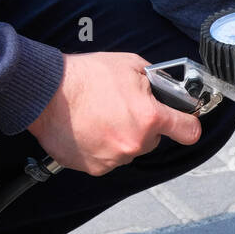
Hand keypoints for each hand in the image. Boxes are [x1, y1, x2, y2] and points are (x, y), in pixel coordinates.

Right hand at [27, 52, 202, 174]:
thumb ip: (155, 81)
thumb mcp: (130, 65)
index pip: (189, 131)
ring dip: (121, 137)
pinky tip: (89, 129)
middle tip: (122, 108)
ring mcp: (115, 158)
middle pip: (153, 139)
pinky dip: (101, 147)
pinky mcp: (96, 168)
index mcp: (149, 118)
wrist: (45, 93)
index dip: (188, 124)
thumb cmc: (85, 76)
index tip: (184, 122)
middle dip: (144, 126)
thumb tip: (166, 89)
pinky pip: (108, 159)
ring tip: (100, 117)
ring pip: (129, 150)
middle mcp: (135, 143)